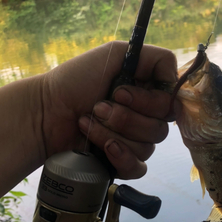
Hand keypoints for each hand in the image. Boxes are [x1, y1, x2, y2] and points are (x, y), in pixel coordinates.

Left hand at [42, 42, 177, 178]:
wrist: (46, 111)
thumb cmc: (75, 80)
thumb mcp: (115, 54)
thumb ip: (154, 58)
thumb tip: (175, 78)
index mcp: (146, 93)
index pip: (170, 104)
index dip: (149, 102)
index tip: (120, 93)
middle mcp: (144, 117)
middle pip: (160, 128)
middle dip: (126, 118)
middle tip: (98, 106)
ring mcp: (134, 141)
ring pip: (147, 147)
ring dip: (113, 133)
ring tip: (89, 121)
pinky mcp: (122, 162)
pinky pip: (138, 167)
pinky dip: (122, 157)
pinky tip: (104, 149)